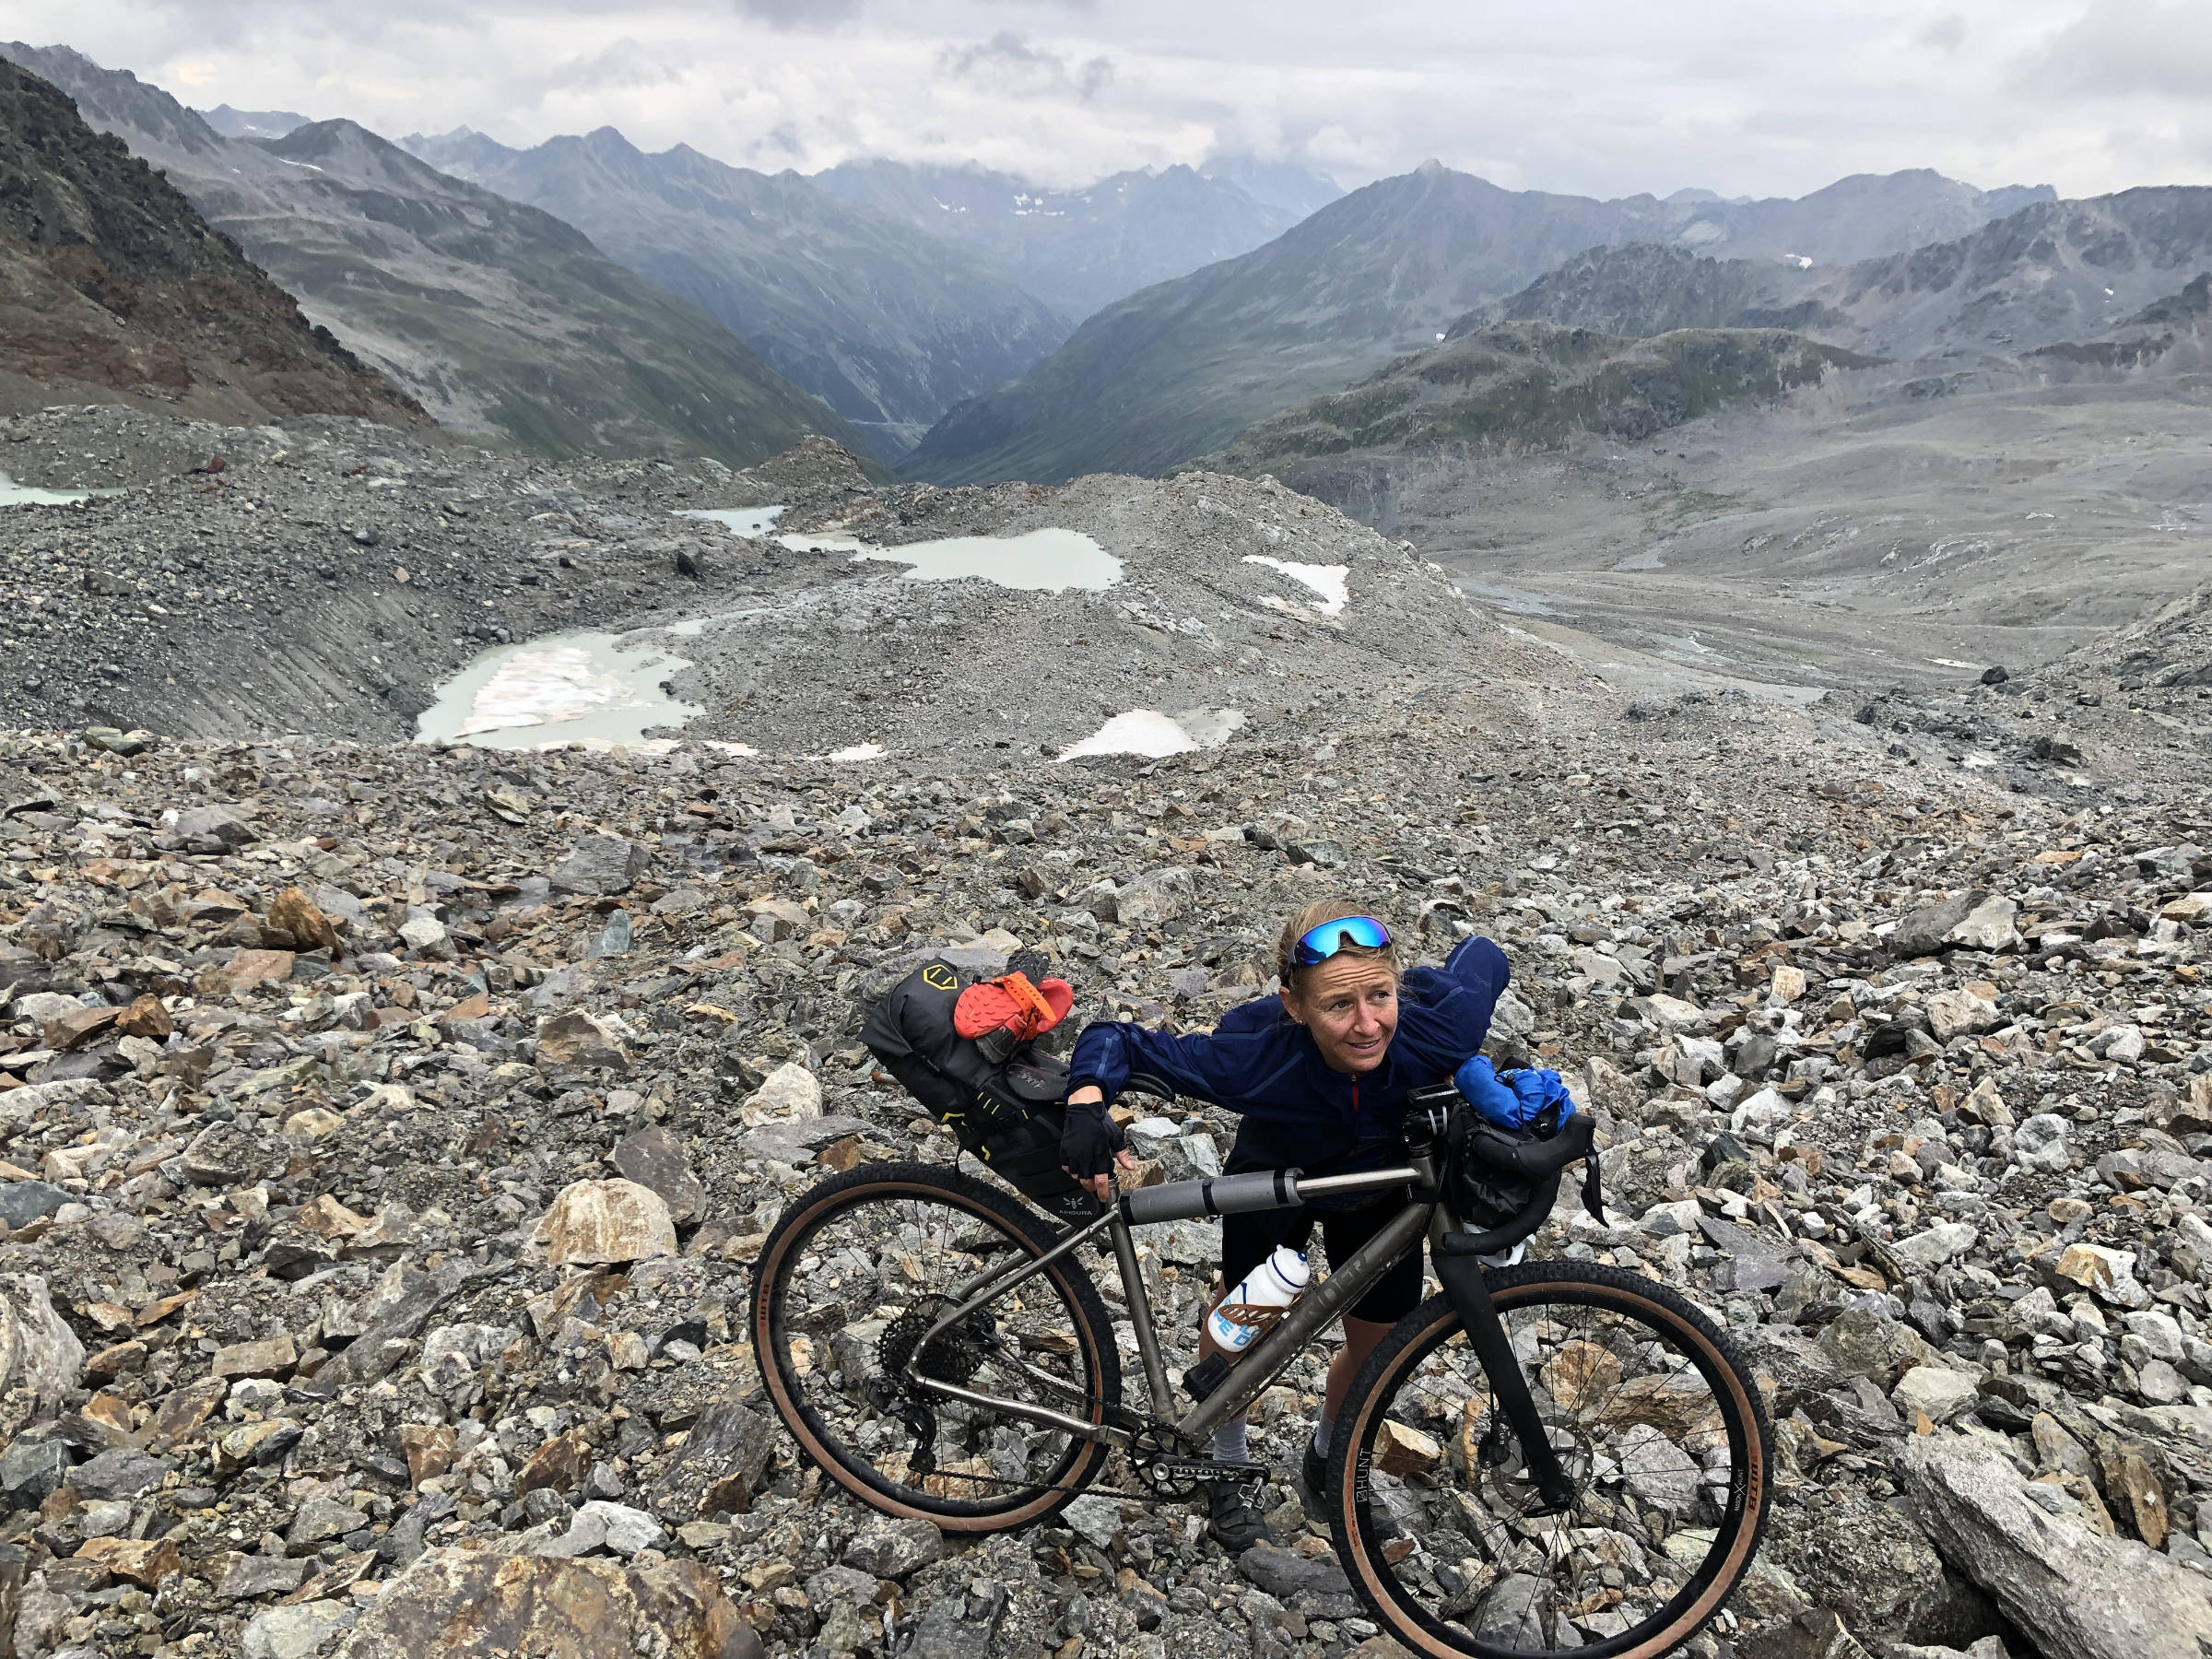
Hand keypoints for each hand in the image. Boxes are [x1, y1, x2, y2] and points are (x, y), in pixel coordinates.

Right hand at [1060, 1086, 1130, 1202]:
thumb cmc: (1100, 1122)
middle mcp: (1086, 1155)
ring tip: (1088, 1171)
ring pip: (1076, 1175)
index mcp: (1100, 1153)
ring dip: (1082, 1177)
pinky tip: (1078, 1164)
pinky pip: (1066, 1167)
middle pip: (1087, 1181)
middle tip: (1096, 1184)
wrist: (1084, 1109)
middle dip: (1092, 1186)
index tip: (1103, 1197)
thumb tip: (1130, 1167)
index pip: (1101, 1180)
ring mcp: (1074, 1153)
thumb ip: (1123, 1155)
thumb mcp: (1116, 1136)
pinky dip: (1072, 1169)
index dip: (1102, 1192)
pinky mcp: (1065, 1150)